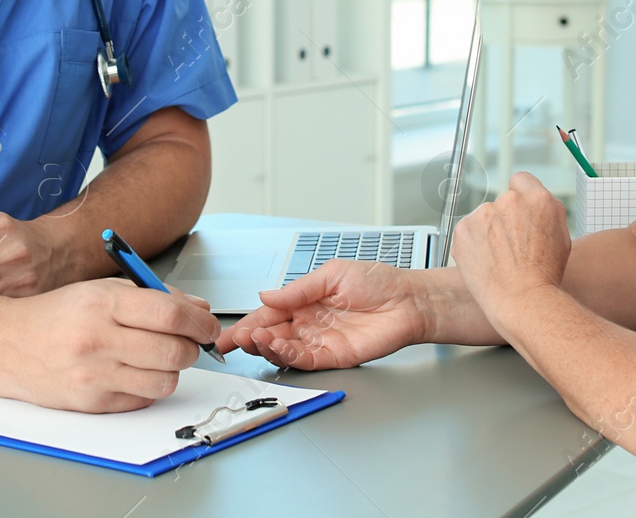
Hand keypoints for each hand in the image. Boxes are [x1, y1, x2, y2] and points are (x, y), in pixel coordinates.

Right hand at [0, 278, 221, 411]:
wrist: (7, 346)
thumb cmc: (57, 316)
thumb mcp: (102, 290)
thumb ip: (154, 297)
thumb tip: (199, 310)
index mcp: (103, 303)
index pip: (170, 315)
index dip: (200, 323)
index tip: (209, 326)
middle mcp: (98, 339)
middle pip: (173, 351)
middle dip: (192, 348)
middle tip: (188, 343)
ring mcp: (94, 375)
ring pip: (164, 381)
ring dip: (172, 370)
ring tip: (158, 357)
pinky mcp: (91, 403)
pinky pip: (142, 400)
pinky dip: (148, 387)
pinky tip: (134, 372)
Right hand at [215, 260, 426, 369]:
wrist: (408, 300)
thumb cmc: (377, 281)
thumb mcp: (331, 274)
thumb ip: (297, 289)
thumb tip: (266, 294)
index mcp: (304, 301)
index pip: (268, 313)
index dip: (247, 323)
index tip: (228, 332)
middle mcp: (309, 323)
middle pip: (271, 334)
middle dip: (250, 339)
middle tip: (234, 341)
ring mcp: (320, 341)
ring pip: (284, 350)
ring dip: (266, 348)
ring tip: (255, 341)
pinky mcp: (334, 356)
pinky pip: (306, 361)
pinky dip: (289, 357)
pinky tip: (278, 348)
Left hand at [452, 172, 571, 315]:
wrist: (520, 300)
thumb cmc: (543, 274)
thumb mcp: (562, 236)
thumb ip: (548, 209)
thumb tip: (536, 198)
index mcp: (537, 199)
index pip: (521, 179)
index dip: (521, 195)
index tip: (520, 211)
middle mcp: (508, 201)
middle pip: (502, 201)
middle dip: (506, 218)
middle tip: (513, 245)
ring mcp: (482, 214)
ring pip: (484, 217)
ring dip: (489, 231)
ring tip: (501, 258)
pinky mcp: (463, 229)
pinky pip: (469, 230)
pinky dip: (474, 243)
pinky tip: (487, 260)